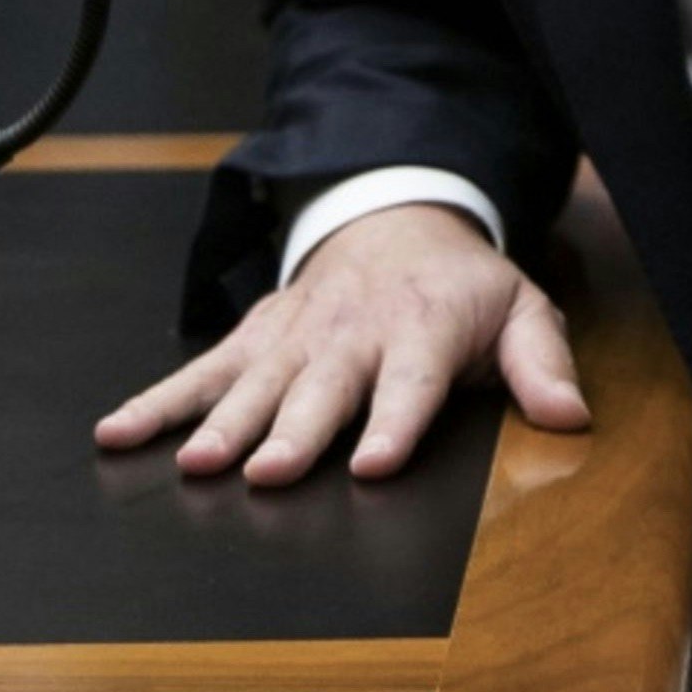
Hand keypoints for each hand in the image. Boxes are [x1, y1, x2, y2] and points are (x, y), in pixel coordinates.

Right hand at [95, 204, 588, 484]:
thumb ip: (544, 365)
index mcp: (421, 331)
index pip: (411, 383)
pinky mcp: (255, 335)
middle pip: (320, 389)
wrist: (398, 218)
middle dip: (293, 431)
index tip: (373, 462)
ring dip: (222, 422)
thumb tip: (573, 416)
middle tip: (268, 474)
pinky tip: (118, 433)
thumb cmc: (463, 289)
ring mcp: (296, 334)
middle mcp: (351, 333)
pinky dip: (157, 401)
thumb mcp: (521, 311)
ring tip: (194, 463)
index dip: (393, 423)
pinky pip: (200, 369)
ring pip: (252, 382)